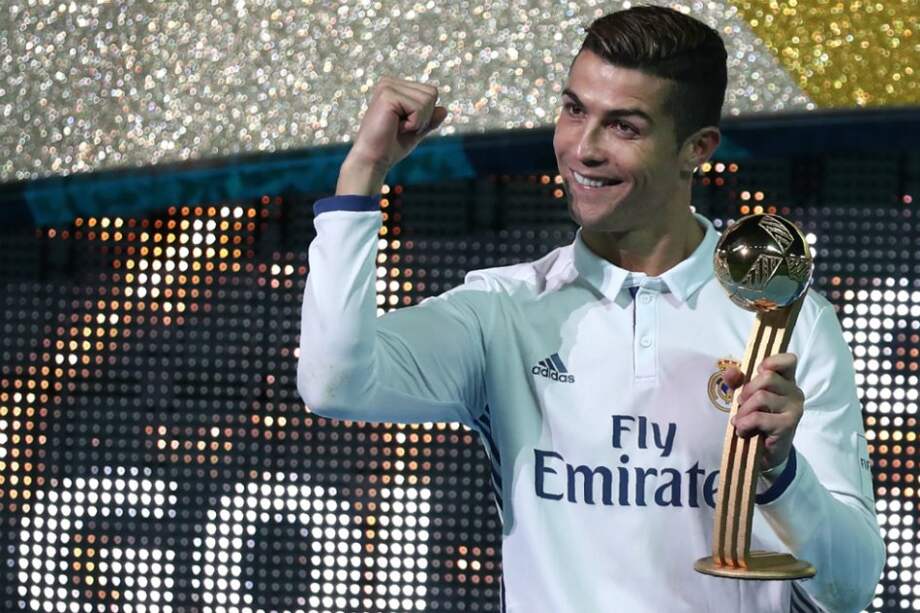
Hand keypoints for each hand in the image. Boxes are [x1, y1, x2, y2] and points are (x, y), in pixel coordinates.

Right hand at [340, 77, 448, 190]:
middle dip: (424, 117)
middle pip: (432, 92)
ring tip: (398, 127)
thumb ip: (429, 119)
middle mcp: (390, 82)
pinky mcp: (387, 95)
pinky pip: (419, 108)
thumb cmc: (390, 147)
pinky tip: (395, 127)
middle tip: (402, 128)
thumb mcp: (416, 131)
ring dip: (418, 121)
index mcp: (395, 86)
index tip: (406, 125)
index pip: (431, 92)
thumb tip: (445, 109)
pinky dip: (413, 123)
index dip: (426, 115)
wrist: (373, 159)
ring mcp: (387, 87)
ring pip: (428, 99)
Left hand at [723, 353, 803, 471]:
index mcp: (787, 381)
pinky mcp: (788, 425)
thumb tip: (730, 372)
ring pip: (761, 397)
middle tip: (741, 404)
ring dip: (744, 411)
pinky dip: (745, 424)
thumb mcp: (745, 397)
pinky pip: (759, 417)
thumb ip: (738, 382)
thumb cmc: (756, 419)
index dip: (771, 361)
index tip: (757, 371)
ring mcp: (794, 408)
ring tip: (741, 420)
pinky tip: (743, 430)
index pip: (788, 360)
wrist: (765, 452)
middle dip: (747, 391)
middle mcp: (795, 392)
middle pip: (767, 377)